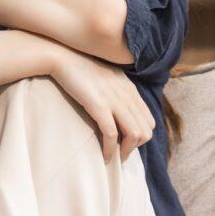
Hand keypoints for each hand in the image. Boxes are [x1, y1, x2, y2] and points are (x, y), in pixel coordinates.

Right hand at [47, 48, 154, 163]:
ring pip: (134, 135)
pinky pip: (112, 134)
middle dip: (135, 147)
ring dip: (126, 152)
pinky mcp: (99, 106)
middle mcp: (127, 96)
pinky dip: (110, 149)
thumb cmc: (81, 69)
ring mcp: (114, 101)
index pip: (150, 121)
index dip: (141, 137)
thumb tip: (121, 110)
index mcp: (131, 90)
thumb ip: (119, 92)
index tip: (128, 144)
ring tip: (116, 158)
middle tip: (122, 154)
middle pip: (145, 131)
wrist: (64, 57)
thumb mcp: (109, 78)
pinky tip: (105, 156)